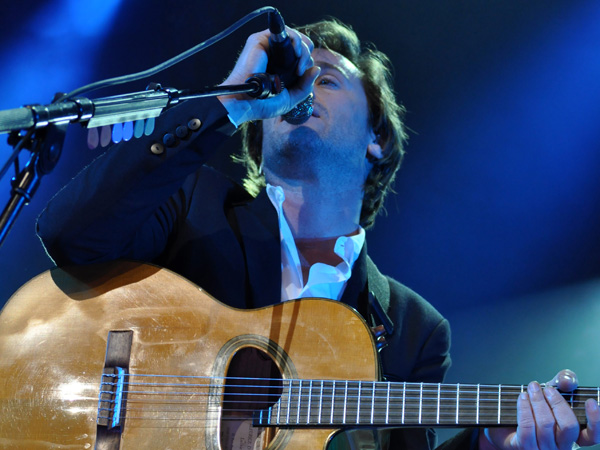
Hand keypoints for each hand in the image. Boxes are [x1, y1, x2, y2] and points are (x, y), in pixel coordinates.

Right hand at [218, 27, 319, 124]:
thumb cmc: (264, 104)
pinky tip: (297, 53)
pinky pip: (284, 31)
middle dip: (307, 55)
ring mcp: (267, 46)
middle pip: (300, 45)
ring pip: (295, 37)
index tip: (302, 76)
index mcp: (281, 67)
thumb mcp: (291, 98)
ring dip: (303, 49)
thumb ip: (305, 86)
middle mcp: (274, 55)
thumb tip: (316, 68)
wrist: (246, 103)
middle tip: (301, 70)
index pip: (301, 57)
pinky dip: (296, 39)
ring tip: (299, 65)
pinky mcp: (260, 40)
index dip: (307, 63)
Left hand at [480, 370, 599, 448]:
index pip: (593, 436)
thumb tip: (567, 380)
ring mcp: (543, 449)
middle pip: (568, 426)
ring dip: (537, 401)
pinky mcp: (524, 447)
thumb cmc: (534, 408)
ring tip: (531, 388)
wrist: (504, 421)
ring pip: (546, 424)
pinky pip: (527, 426)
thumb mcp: (552, 391)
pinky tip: (522, 397)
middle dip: (557, 402)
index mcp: (572, 436)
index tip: (590, 401)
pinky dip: (524, 407)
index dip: (595, 420)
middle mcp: (561, 446)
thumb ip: (564, 381)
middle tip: (546, 388)